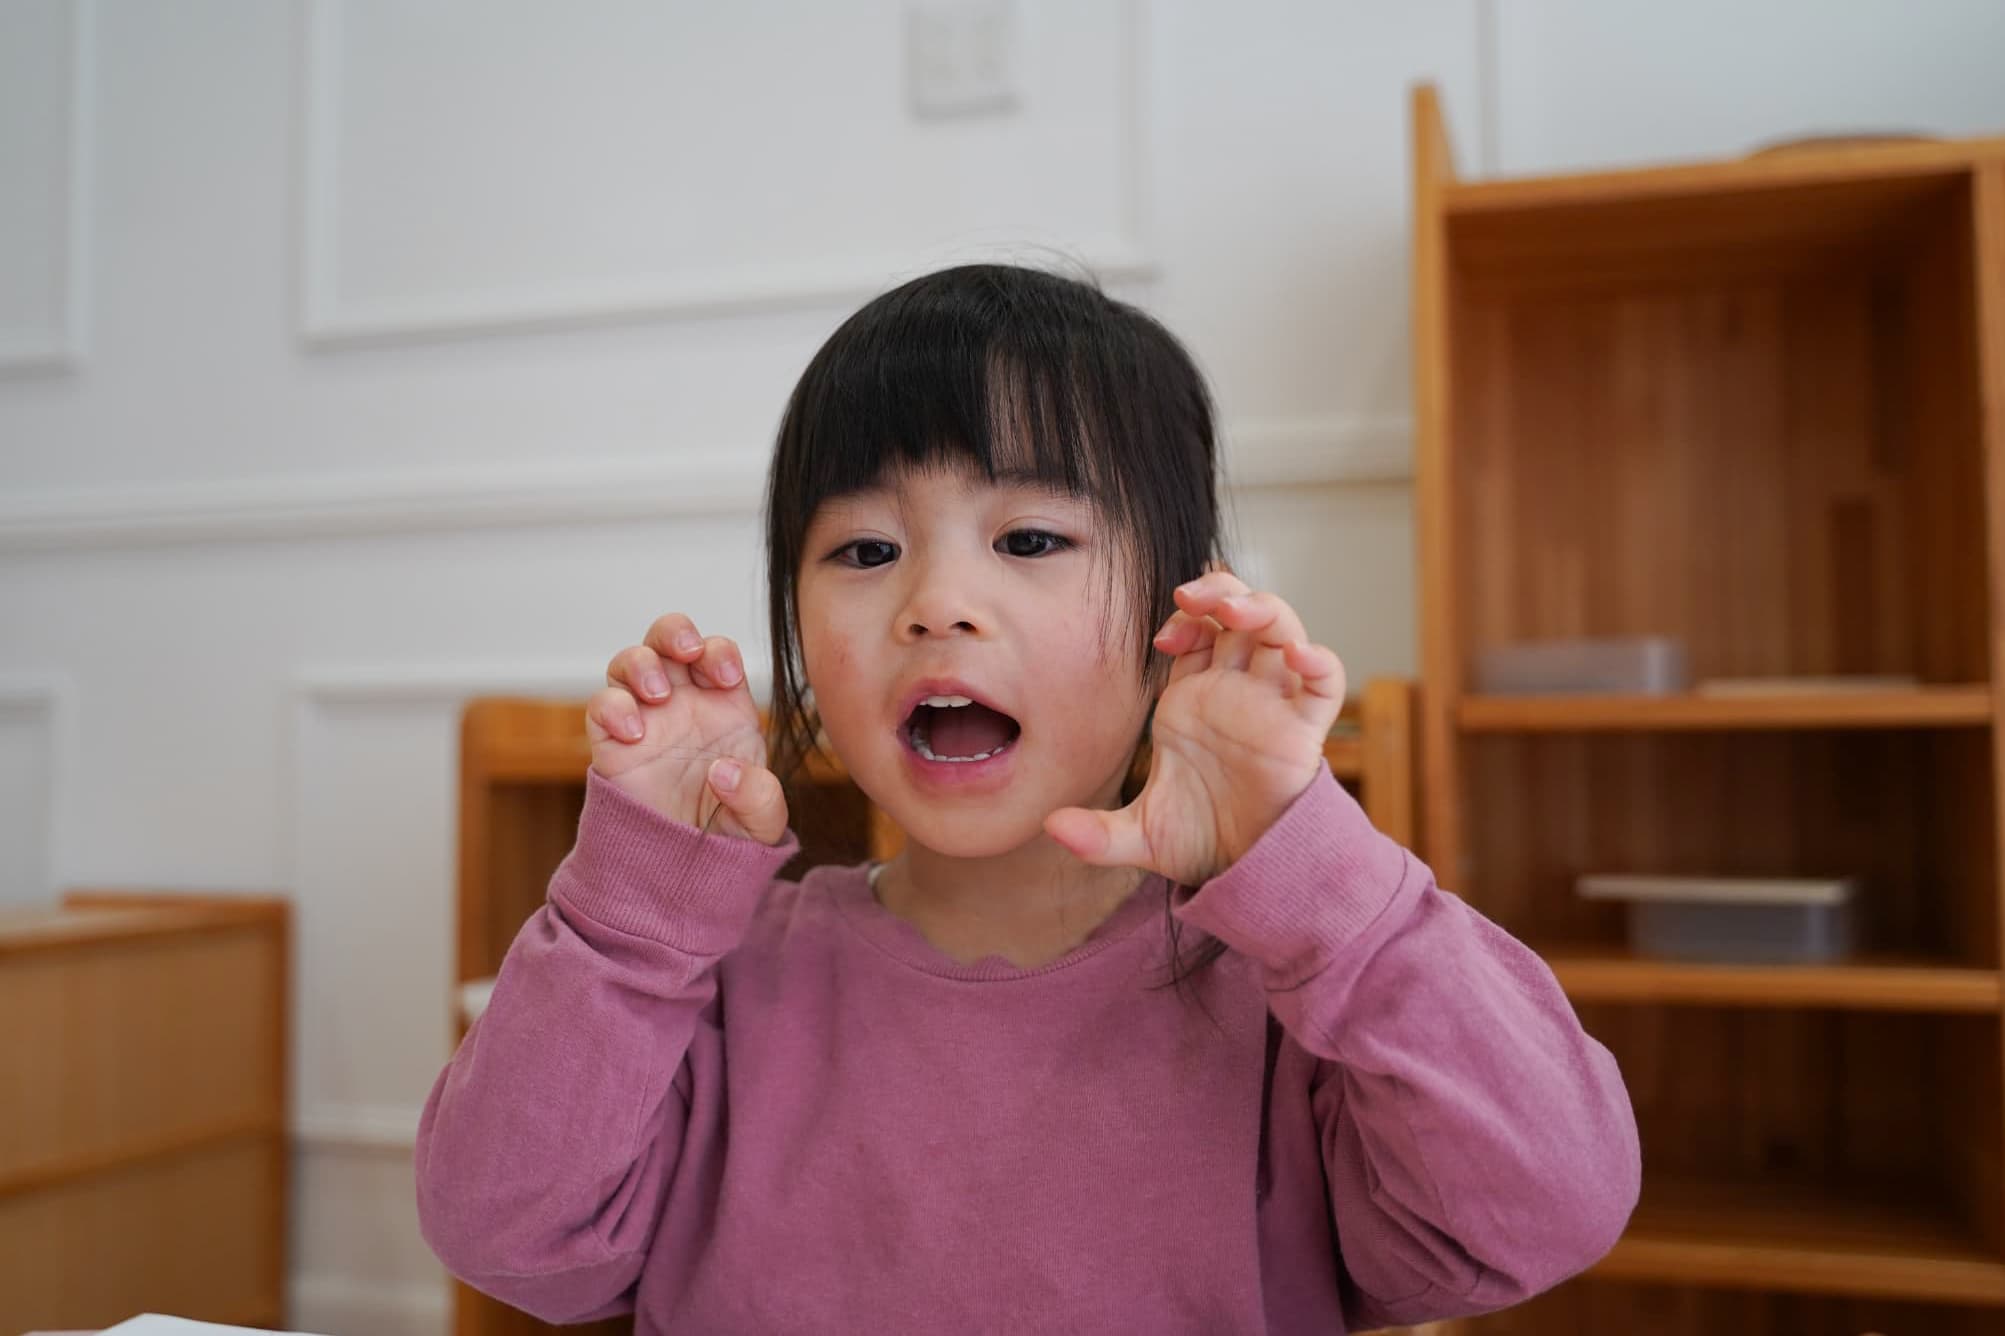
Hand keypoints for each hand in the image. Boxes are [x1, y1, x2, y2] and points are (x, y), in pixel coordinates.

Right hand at [587, 613, 789, 844]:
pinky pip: (601, 706)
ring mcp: (645, 718)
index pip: (717, 653)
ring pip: (630, 662)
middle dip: (675, 631)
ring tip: (659, 695)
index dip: (719, 652)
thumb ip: (760, 797)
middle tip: (688, 651)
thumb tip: (723, 771)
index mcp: (724, 706)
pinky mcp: (612, 743)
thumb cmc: (727, 832)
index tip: (726, 678)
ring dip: (642, 663)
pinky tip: (634, 732)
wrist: (683, 867)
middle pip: (668, 639)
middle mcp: (682, 703)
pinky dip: (612, 707)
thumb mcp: (762, 821)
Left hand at [1044, 569, 1344, 884]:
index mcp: (1195, 700)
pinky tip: (1298, 655)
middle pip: (1241, 615)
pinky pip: (1325, 685)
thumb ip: (1098, 833)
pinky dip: (1320, 662)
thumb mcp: (1141, 836)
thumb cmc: (1198, 841)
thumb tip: (1051, 828)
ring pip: (1283, 633)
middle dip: (1221, 591)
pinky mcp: (1305, 734)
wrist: (1245, 874)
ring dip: (1263, 609)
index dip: (1185, 619)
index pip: (1198, 632)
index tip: (1162, 636)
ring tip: (1235, 610)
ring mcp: (1273, 707)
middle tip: (1191, 596)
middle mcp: (1237, 692)